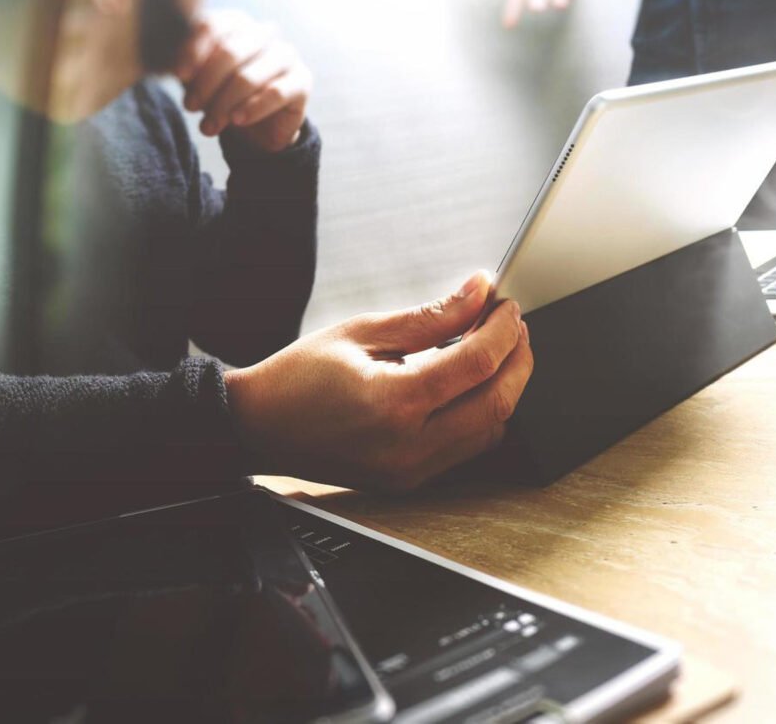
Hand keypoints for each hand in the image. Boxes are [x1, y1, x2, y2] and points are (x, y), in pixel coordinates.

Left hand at [174, 11, 312, 152]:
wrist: (257, 125)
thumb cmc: (223, 94)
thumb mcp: (199, 80)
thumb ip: (190, 71)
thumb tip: (183, 75)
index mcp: (237, 24)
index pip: (212, 26)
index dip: (193, 51)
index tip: (179, 76)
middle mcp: (264, 34)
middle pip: (229, 52)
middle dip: (206, 85)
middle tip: (191, 108)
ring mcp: (286, 55)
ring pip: (249, 77)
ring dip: (224, 104)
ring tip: (209, 125)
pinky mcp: (302, 81)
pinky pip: (275, 93)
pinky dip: (252, 109)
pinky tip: (238, 121)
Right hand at [224, 271, 534, 490]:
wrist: (257, 427)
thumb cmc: (298, 377)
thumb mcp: (362, 331)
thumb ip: (430, 317)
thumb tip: (478, 293)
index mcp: (393, 404)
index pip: (477, 365)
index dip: (503, 330)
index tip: (507, 306)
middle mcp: (408, 447)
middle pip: (497, 403)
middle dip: (518, 359)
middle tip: (513, 325)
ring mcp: (411, 471)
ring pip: (491, 431)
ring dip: (506, 388)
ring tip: (496, 350)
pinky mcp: (410, 482)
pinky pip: (468, 450)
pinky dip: (483, 414)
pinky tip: (474, 385)